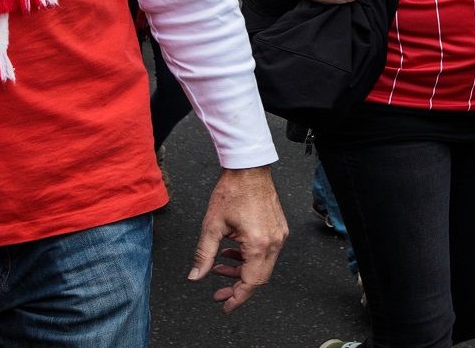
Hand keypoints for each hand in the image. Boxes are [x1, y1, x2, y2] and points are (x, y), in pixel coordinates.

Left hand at [189, 166, 286, 313]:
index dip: (237, 298)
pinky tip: (231, 252)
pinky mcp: (278, 229)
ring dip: (241, 271)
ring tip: (219, 267)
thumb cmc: (233, 191)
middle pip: (258, 278)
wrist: (248, 169)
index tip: (225, 306)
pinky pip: (265, 252)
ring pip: (262, 266)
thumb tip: (195, 276)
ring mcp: (279, 235)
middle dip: (237, 287)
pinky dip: (248, 258)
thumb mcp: (212, 226)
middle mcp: (273, 242)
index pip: (251, 282)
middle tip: (219, 292)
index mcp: (258, 244)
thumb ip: (203, 255)